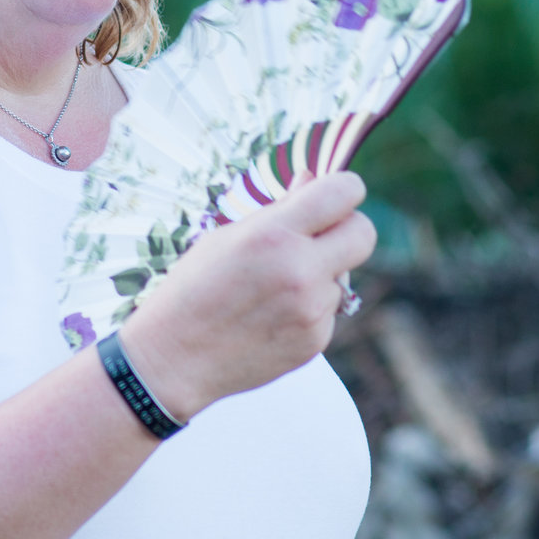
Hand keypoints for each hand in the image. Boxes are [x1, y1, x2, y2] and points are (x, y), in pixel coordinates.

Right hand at [114, 172, 375, 421]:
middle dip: (349, 228)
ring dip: (321, 274)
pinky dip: (310, 307)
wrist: (174, 359)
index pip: (344, 192)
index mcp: (274, 234)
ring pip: (344, 275)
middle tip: (323, 236)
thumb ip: (280, 209)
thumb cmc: (194, 288)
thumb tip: (313, 179)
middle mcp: (300, 271)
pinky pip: (330, 309)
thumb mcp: (227, 237)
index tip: (334, 196)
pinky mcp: (316, 341)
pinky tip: (273, 316)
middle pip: (365, 233)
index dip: (344, 189)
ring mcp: (311, 310)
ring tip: (274, 288)